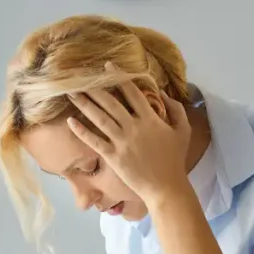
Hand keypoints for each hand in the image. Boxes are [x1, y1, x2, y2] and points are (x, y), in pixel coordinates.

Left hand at [66, 65, 191, 205]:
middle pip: (111, 102)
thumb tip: (163, 93)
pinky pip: (95, 141)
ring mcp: (122, 142)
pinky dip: (82, 131)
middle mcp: (134, 127)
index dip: (118, 77)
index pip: (132, 92)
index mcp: (150, 118)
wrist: (166, 187)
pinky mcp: (114, 157)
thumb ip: (176, 109)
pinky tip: (71, 121)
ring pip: (100, 118)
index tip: (107, 66)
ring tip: (71, 94)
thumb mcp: (183, 131)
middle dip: (95, 88)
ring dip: (85, 105)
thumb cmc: (175, 160)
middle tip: (80, 78)